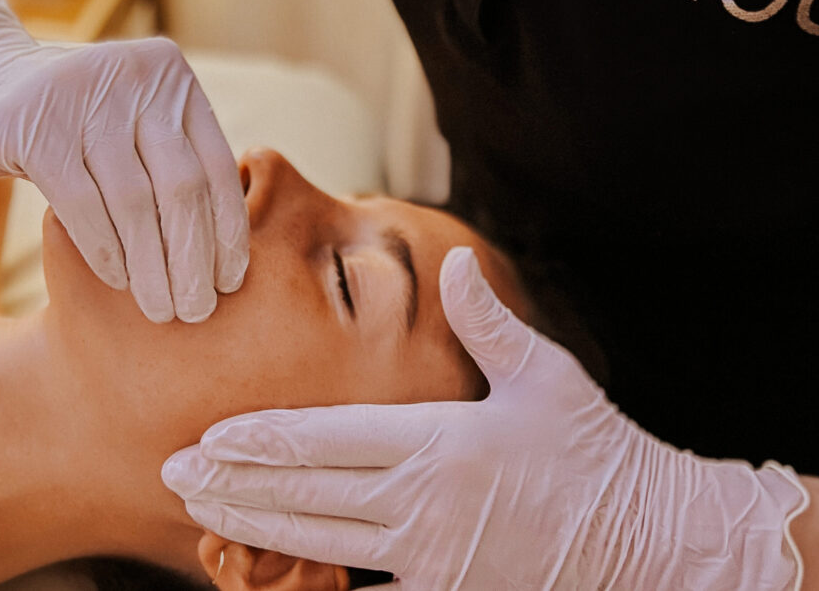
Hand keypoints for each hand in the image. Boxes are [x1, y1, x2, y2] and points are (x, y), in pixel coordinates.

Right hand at [0, 0, 247, 322]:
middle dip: (193, 259)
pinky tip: (120, 283)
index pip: (215, 165)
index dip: (228, 229)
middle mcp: (137, 78)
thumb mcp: (128, 124)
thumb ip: (170, 164)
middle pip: (182, 187)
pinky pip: (83, 206)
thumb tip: (221, 252)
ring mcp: (85, 97)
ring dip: (153, 268)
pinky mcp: (35, 126)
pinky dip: (107, 251)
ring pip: (135, 203)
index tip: (231, 281)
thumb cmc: (69, 122)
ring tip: (163, 311)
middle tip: (199, 311)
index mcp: (171, 78)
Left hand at [164, 247, 808, 588]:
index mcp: (439, 442)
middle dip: (231, 483)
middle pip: (304, 493)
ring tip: (199, 510)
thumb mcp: (548, 377)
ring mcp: (428, 556)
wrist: (647, 540)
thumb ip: (488, 323)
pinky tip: (269, 558)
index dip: (259, 440)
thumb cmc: (595, 451)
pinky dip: (308, 568)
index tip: (207, 437)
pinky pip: (359, 582)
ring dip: (252, 524)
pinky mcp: (443, 589)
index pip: (325, 440)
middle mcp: (422, 503)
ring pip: (318, 540)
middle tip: (170, 473)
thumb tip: (455, 261)